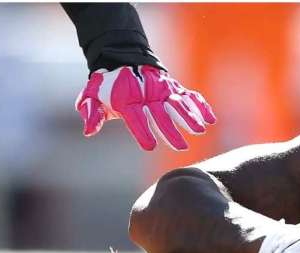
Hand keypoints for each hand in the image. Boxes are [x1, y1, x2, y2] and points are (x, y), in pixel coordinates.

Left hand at [76, 65, 215, 150]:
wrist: (121, 58)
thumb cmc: (107, 85)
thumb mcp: (91, 95)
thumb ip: (92, 113)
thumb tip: (89, 131)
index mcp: (127, 99)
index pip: (136, 117)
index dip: (142, 131)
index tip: (149, 146)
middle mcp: (147, 94)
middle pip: (161, 113)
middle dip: (171, 130)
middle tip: (181, 147)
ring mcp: (163, 90)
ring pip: (178, 103)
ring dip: (189, 117)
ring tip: (200, 130)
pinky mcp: (174, 87)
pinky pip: (190, 96)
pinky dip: (200, 105)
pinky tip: (211, 119)